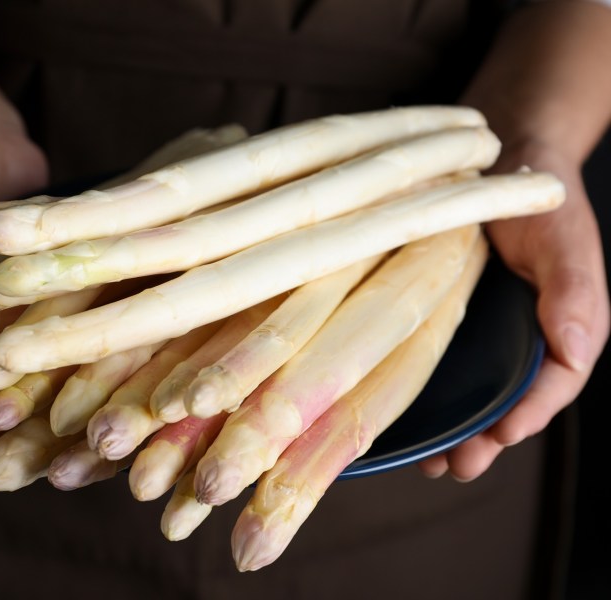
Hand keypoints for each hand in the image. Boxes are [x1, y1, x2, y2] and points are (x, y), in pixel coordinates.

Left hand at [418, 141, 609, 480]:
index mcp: (562, 327)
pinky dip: (422, 394)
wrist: (493, 163)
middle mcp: (521, 338)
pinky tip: (399, 414)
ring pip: (469, 393)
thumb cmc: (536, 200)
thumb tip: (576, 350)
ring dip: (450, 431)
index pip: (553, 384)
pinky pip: (436, 365)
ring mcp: (480, 333)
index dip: (529, 414)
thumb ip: (573, 290)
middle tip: (455, 468)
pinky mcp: (445, 321)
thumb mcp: (562, 238)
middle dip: (482, 441)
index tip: (499, 435)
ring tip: (427, 462)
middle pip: (507, 403)